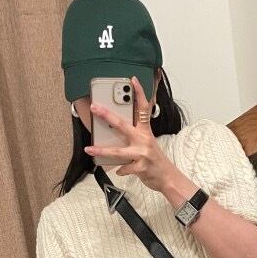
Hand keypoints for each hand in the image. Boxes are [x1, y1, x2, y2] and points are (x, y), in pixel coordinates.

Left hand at [85, 76, 170, 190]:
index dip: (139, 93)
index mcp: (145, 131)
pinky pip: (124, 167)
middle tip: (95, 107)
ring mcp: (143, 153)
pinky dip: (120, 169)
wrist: (167, 177)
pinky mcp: (141, 167)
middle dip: (107, 115)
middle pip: (123, 125)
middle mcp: (144, 140)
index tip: (133, 80)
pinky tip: (118, 170)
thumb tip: (115, 130)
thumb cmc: (154, 160)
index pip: (143, 108)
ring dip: (102, 150)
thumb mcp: (148, 143)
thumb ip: (135, 134)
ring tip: (90, 148)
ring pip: (118, 150)